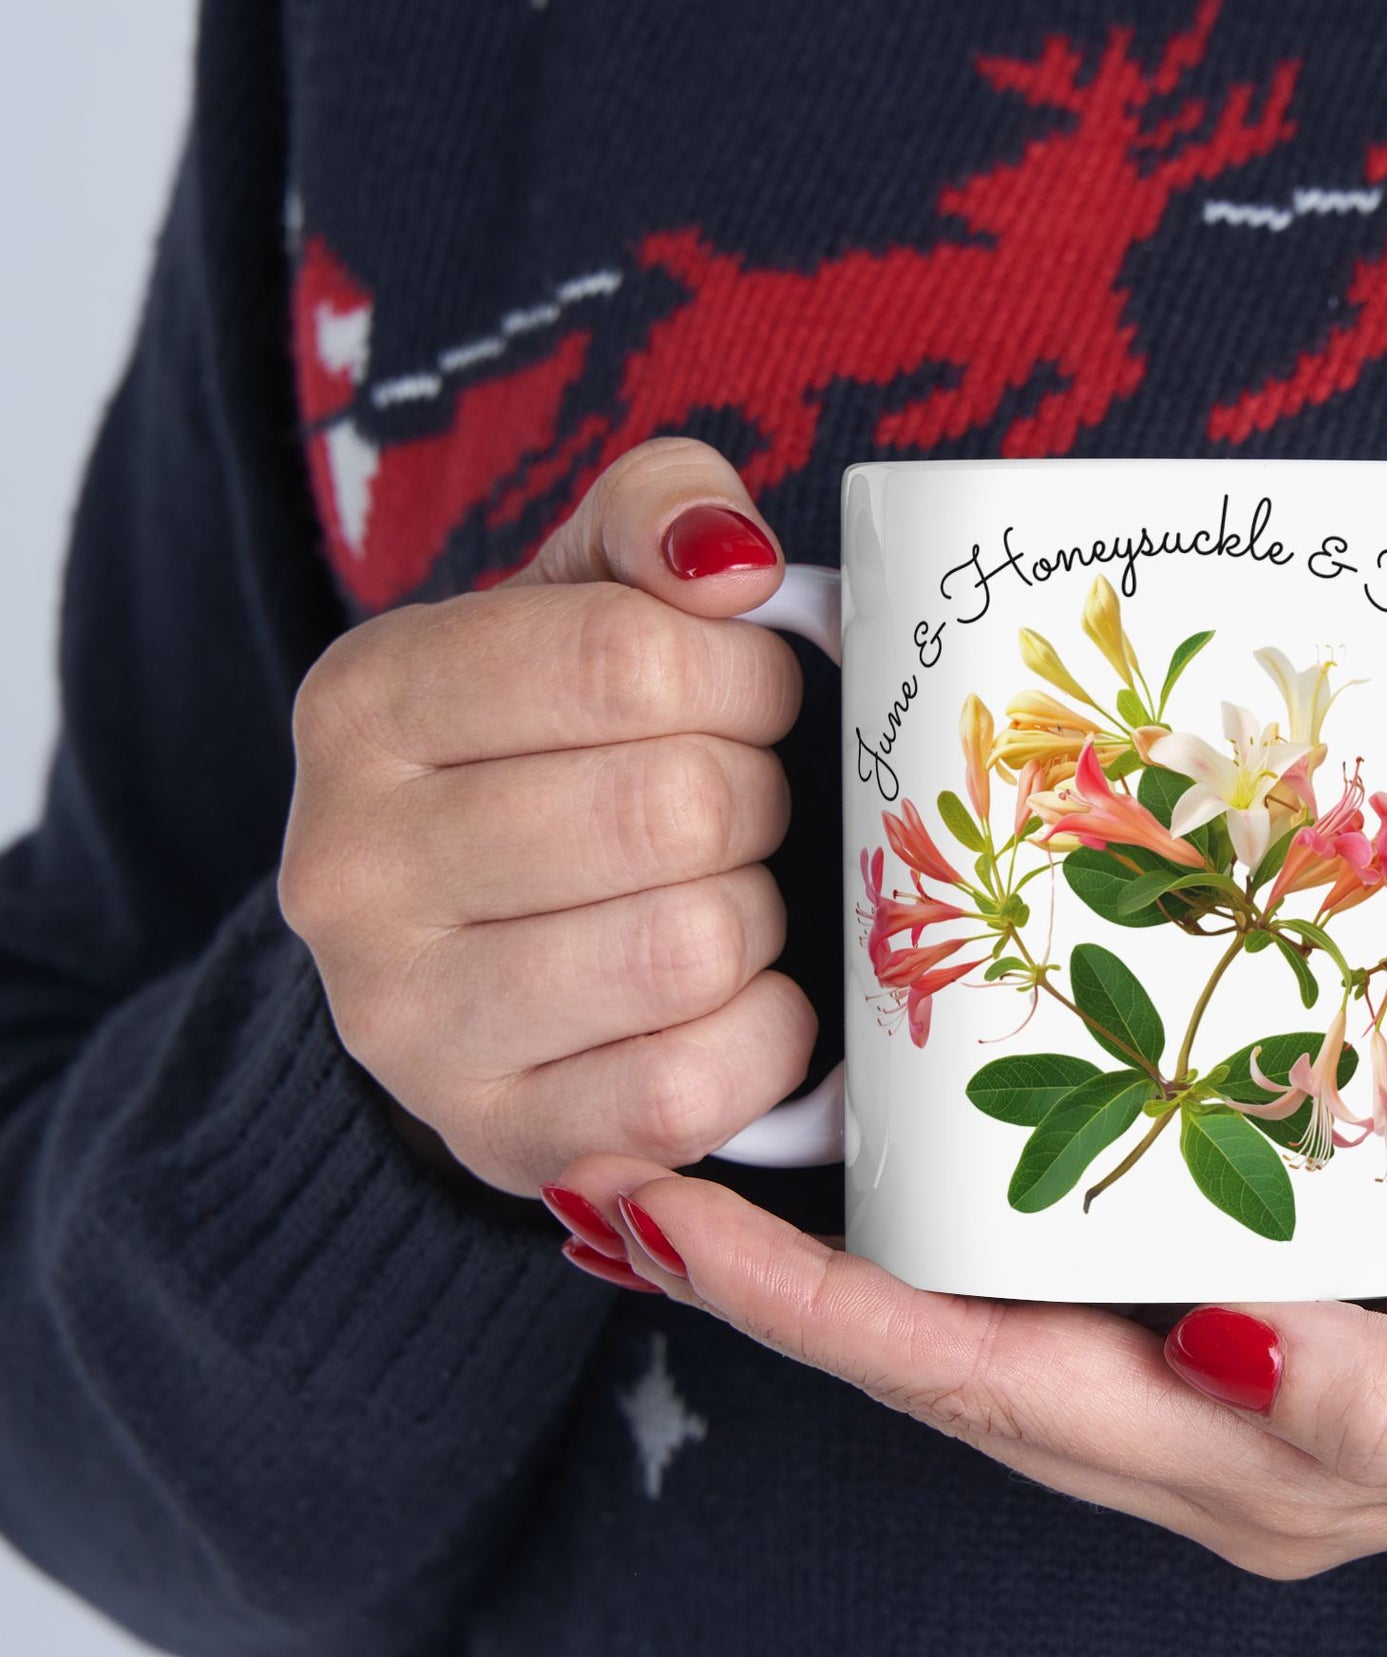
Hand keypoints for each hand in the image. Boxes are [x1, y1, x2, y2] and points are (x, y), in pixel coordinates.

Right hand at [279, 438, 813, 1195]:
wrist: (464, 954)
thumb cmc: (550, 757)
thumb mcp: (578, 601)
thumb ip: (655, 518)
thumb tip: (731, 560)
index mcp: (367, 703)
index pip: (627, 658)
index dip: (744, 677)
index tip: (750, 698)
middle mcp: (351, 868)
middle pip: (673, 808)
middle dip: (755, 799)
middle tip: (738, 808)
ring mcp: (408, 1024)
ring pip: (691, 947)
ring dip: (756, 917)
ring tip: (722, 898)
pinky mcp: (497, 1138)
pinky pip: (693, 1088)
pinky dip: (763, 1036)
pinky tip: (735, 1001)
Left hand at [545, 1113, 1386, 1576]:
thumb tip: (1221, 1353)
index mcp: (1256, 1460)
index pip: (981, 1388)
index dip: (815, 1315)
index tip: (666, 1222)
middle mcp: (1207, 1418)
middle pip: (943, 1355)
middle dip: (774, 1284)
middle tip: (628, 1169)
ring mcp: (1224, 1350)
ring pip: (988, 1306)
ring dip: (843, 1248)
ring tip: (716, 1150)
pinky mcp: (1262, 1266)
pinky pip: (1070, 1248)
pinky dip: (960, 1205)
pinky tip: (910, 1135)